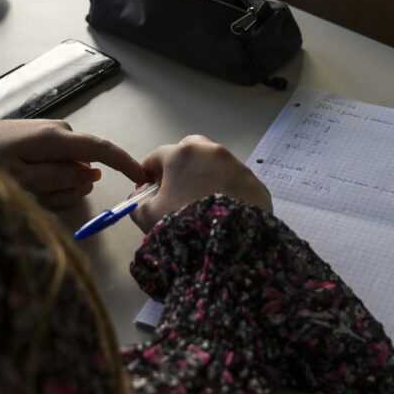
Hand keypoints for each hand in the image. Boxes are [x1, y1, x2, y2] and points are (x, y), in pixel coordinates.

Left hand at [0, 118, 145, 208]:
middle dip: (67, 188)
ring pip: (71, 170)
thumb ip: (59, 178)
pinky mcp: (44, 139)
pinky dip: (47, 179)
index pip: (101, 149)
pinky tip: (25, 179)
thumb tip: (90, 175)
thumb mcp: (20, 180)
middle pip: (84, 168)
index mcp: (56, 139)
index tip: (142, 177)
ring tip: (23, 187)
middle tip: (35, 196)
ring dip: (54, 186)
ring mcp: (52, 134)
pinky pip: (59, 165)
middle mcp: (60, 132)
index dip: (125, 163)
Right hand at [130, 134, 271, 231]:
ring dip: (207, 176)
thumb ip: (138, 204)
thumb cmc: (185, 224)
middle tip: (176, 187)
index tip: (147, 187)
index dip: (148, 172)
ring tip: (202, 201)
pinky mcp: (255, 183)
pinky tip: (224, 210)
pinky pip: (236, 182)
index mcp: (184, 155)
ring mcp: (238, 166)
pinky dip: (228, 190)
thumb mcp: (149, 217)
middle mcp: (212, 152)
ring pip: (217, 164)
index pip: (158, 156)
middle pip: (191, 148)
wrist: (229, 245)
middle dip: (181, 164)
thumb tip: (143, 198)